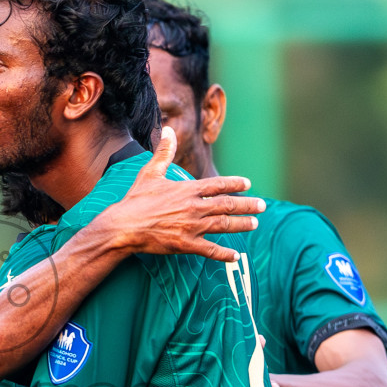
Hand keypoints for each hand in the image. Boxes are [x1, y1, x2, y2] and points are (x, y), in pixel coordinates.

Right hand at [91, 125, 264, 261]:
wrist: (123, 227)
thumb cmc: (135, 200)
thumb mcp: (150, 173)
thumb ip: (164, 152)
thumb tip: (168, 130)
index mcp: (188, 189)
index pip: (218, 184)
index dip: (235, 184)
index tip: (248, 184)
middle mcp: (194, 207)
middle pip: (228, 205)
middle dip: (247, 205)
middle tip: (262, 206)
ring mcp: (192, 227)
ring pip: (224, 225)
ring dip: (241, 224)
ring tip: (254, 224)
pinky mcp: (186, 245)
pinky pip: (210, 250)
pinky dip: (224, 254)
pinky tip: (235, 256)